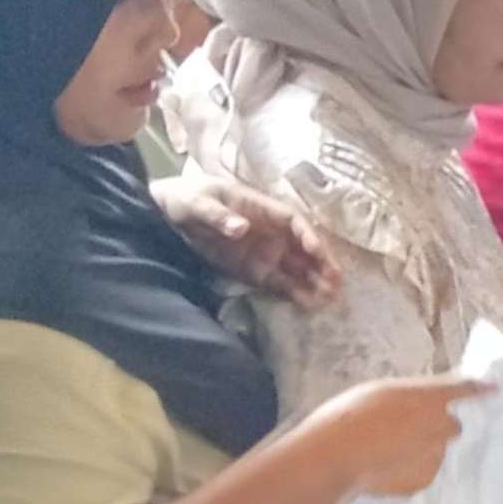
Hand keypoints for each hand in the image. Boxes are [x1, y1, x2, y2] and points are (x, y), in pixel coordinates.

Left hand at [156, 172, 339, 307]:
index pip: (295, 222)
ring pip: (298, 268)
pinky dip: (296, 293)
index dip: (309, 235)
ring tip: (330, 298)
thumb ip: (218, 215)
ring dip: (315, 282)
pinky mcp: (256, 272)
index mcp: (262, 210)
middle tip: (337, 282)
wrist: (165, 216)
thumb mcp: (198, 201)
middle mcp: (272, 233)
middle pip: (304, 248)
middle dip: (322, 264)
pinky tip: (310, 304)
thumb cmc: (186, 198)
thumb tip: (243, 228)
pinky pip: (282, 283)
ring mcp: (266, 254)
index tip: (317, 251)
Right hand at [305, 368, 490, 498]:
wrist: (337, 455)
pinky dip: (406, 470)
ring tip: (382, 450)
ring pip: (434, 451)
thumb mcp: (379, 393)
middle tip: (406, 428)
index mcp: (430, 398)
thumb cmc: (349, 417)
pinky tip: (381, 467)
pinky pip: (420, 472)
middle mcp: (441, 426)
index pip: (463, 389)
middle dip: (437, 427)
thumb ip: (408, 399)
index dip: (479, 389)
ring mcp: (436, 456)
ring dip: (419, 450)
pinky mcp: (424, 480)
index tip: (494, 389)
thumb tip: (419, 407)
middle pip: (452, 426)